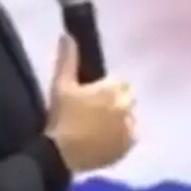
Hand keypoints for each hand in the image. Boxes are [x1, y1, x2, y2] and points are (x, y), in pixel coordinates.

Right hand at [45, 35, 135, 172]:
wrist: (60, 154)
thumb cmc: (61, 117)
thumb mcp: (60, 85)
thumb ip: (67, 59)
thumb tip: (67, 36)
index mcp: (113, 89)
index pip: (121, 82)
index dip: (108, 88)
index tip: (93, 97)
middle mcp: (126, 108)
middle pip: (127, 99)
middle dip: (116, 102)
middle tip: (95, 112)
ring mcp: (128, 129)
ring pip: (129, 119)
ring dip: (119, 120)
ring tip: (98, 128)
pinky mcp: (127, 147)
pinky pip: (129, 138)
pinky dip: (120, 138)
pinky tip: (103, 140)